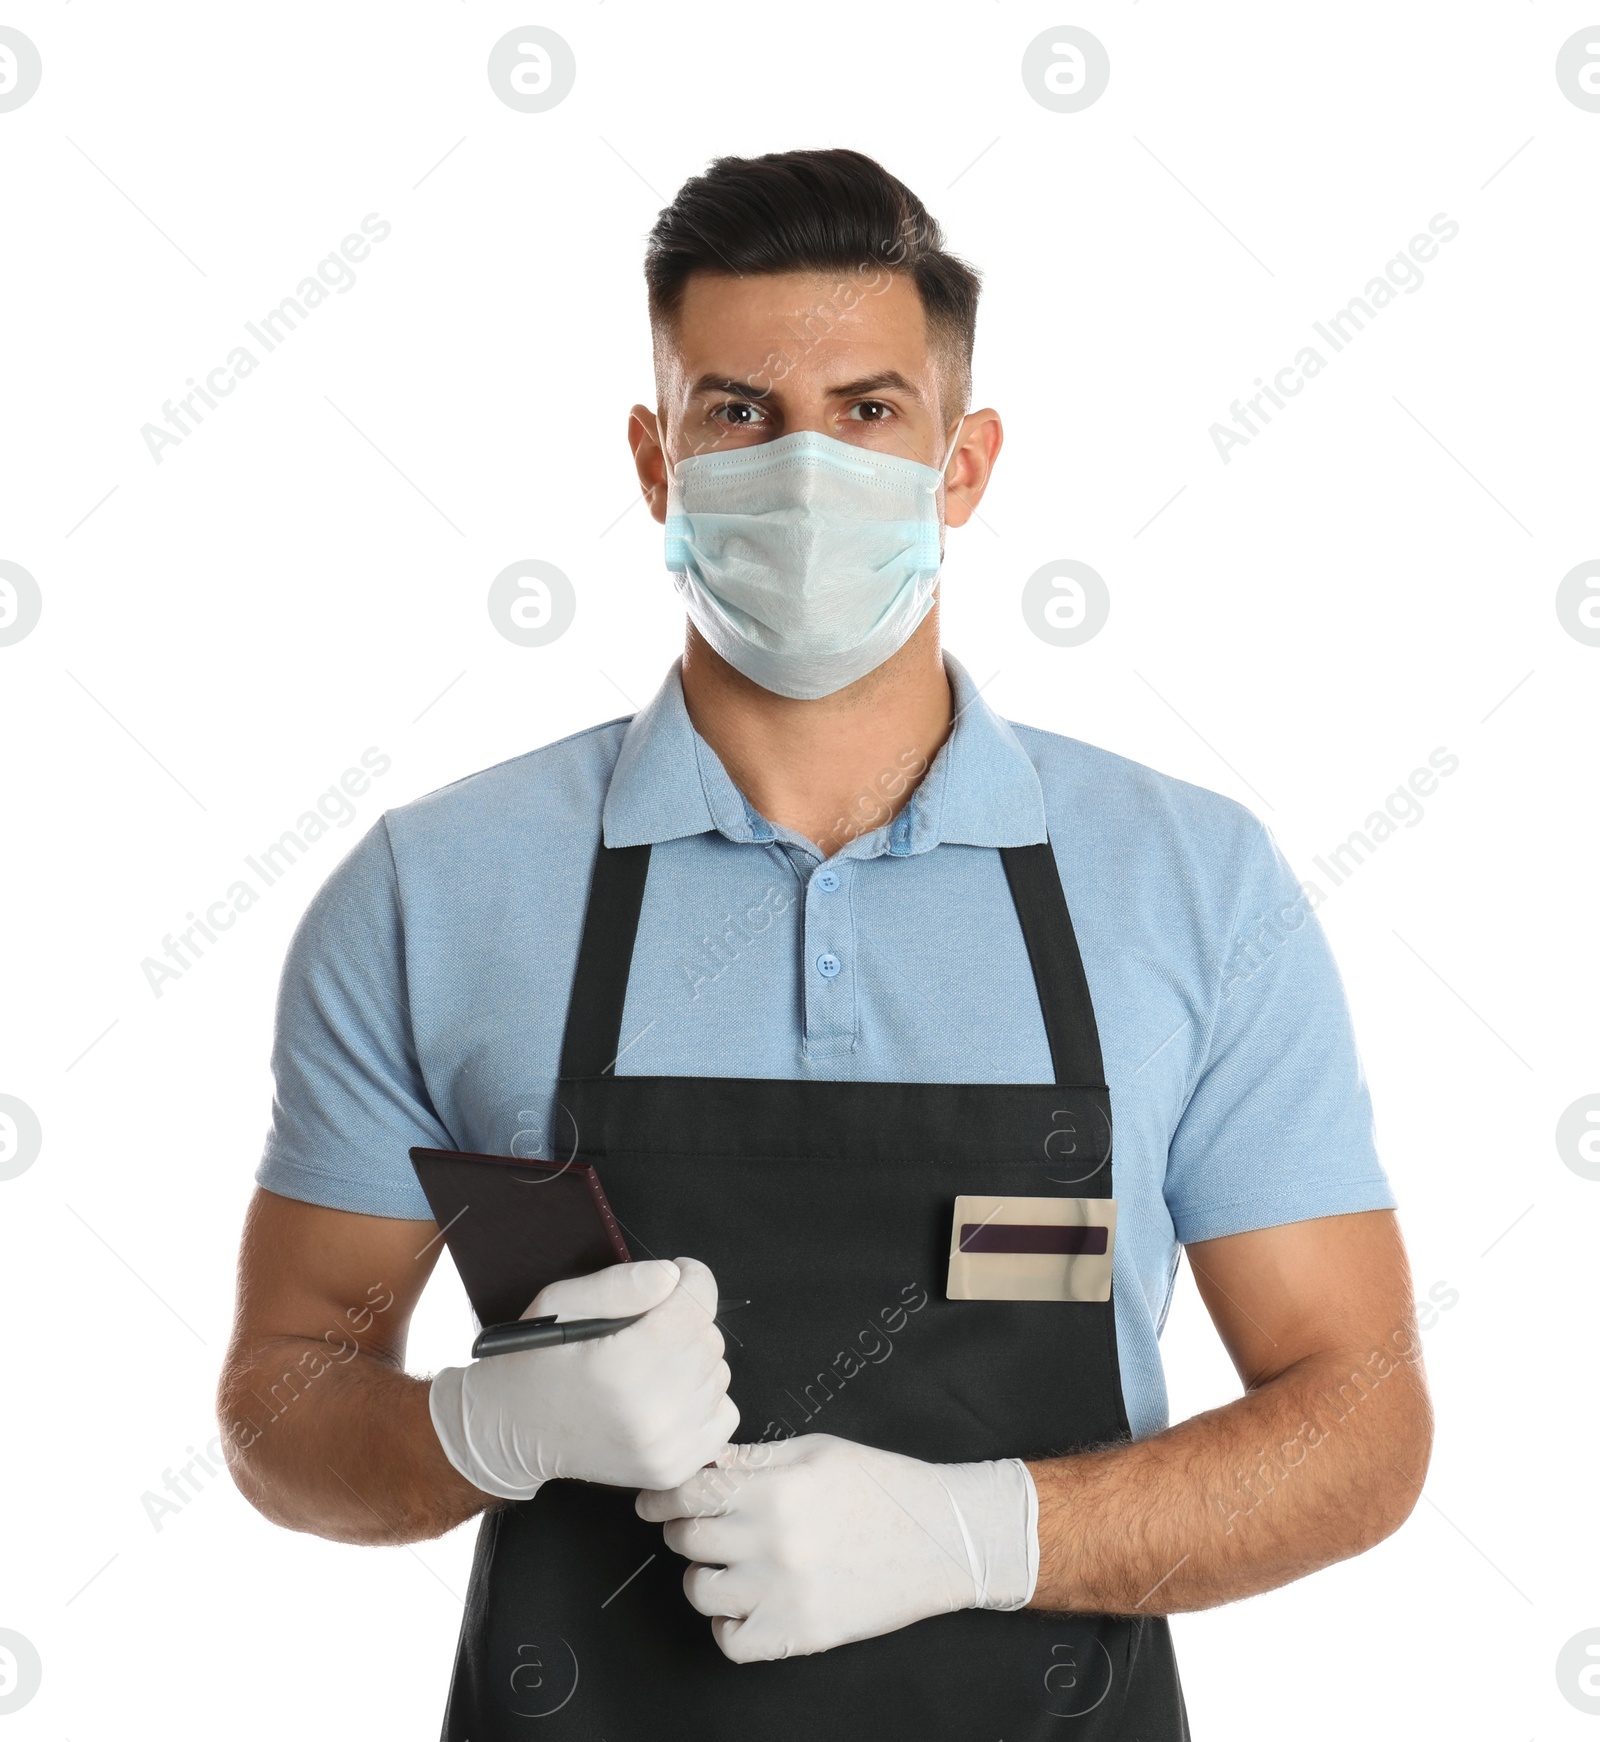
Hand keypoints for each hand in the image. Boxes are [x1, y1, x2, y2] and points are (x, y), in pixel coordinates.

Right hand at [429, 1257, 736, 1499]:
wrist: (510, 1432)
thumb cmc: (535, 1361)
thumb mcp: (561, 1302)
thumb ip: (620, 1284)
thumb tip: (672, 1276)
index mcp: (621, 1366)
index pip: (696, 1306)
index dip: (692, 1278)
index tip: (677, 1275)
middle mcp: (650, 1412)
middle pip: (709, 1339)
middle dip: (688, 1319)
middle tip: (652, 1323)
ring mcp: (665, 1447)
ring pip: (719, 1375)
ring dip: (694, 1359)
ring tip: (652, 1362)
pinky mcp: (674, 1469)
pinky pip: (724, 1414)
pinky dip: (704, 1398)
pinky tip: (666, 1393)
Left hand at [636, 1433, 1037, 1661]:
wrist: (942, 1538)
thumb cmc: (883, 1486)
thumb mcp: (817, 1451)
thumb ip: (756, 1458)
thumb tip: (704, 1462)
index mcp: (775, 1490)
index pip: (689, 1491)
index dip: (662, 1493)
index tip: (653, 1498)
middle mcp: (773, 1543)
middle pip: (687, 1538)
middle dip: (685, 1526)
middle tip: (701, 1522)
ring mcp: (785, 1594)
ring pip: (700, 1591)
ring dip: (705, 1574)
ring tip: (728, 1562)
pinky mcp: (800, 1634)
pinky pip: (731, 1642)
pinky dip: (728, 1625)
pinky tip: (746, 1603)